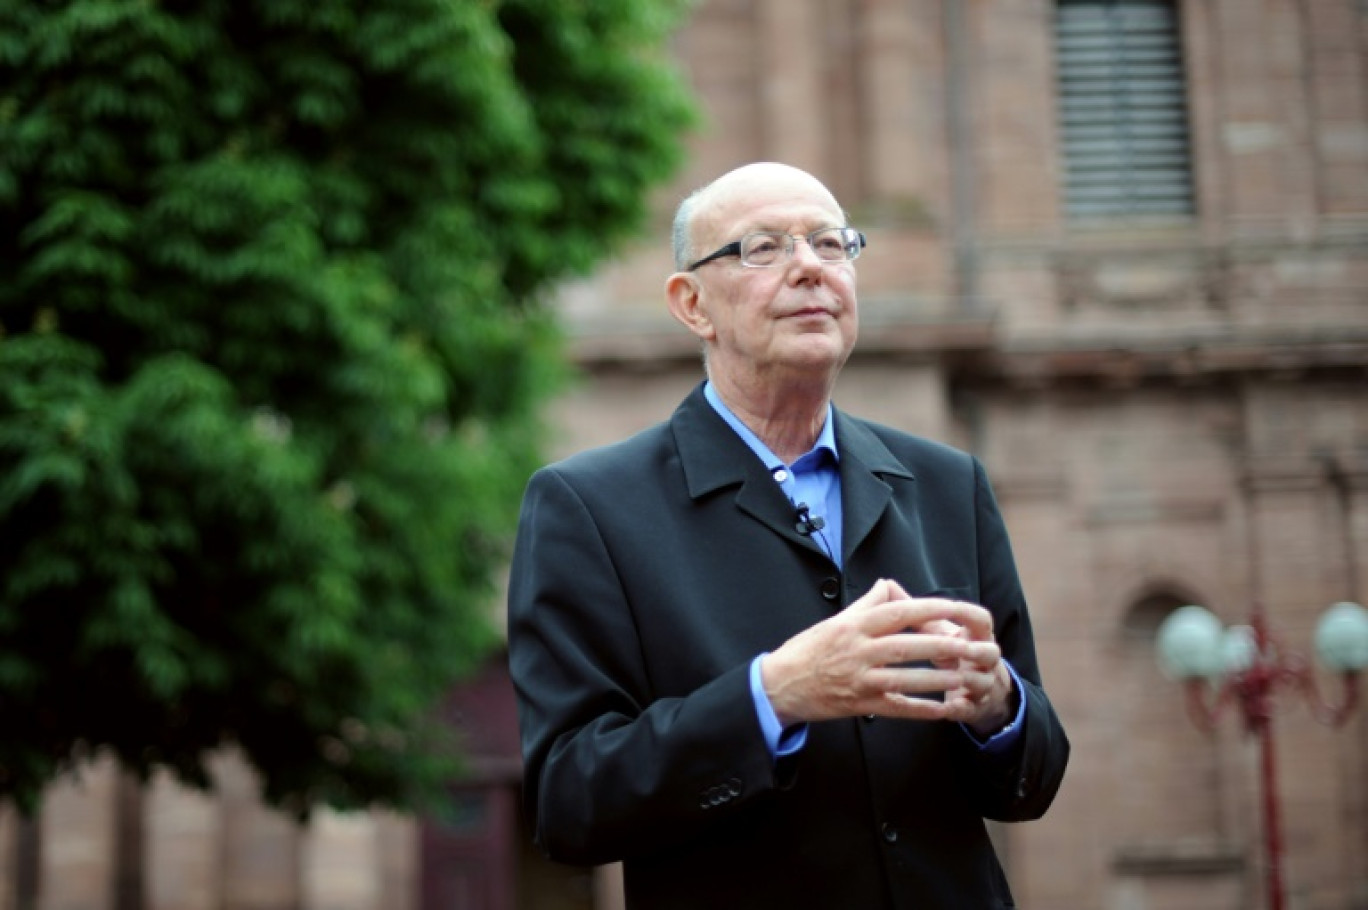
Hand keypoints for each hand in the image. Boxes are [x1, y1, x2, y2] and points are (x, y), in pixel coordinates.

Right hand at [760, 579, 1009, 726]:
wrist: (780, 685)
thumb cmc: (809, 649)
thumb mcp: (836, 619)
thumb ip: (867, 604)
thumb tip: (892, 588)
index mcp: (855, 624)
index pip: (901, 611)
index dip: (935, 609)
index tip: (962, 610)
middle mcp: (859, 649)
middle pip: (912, 645)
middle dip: (950, 647)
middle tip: (981, 648)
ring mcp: (861, 679)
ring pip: (909, 678)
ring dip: (943, 679)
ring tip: (972, 678)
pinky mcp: (861, 704)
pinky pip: (898, 707)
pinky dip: (924, 709)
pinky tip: (947, 710)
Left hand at [920, 609, 1016, 736]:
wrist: (980, 692)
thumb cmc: (955, 653)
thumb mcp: (941, 633)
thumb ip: (920, 614)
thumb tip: (889, 588)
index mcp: (976, 636)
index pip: (981, 620)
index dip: (969, 613)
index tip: (952, 608)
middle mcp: (985, 659)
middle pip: (991, 652)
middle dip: (976, 650)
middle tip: (959, 649)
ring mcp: (982, 685)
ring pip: (982, 681)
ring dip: (966, 679)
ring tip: (951, 677)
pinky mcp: (974, 708)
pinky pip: (970, 709)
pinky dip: (959, 708)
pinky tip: (945, 707)